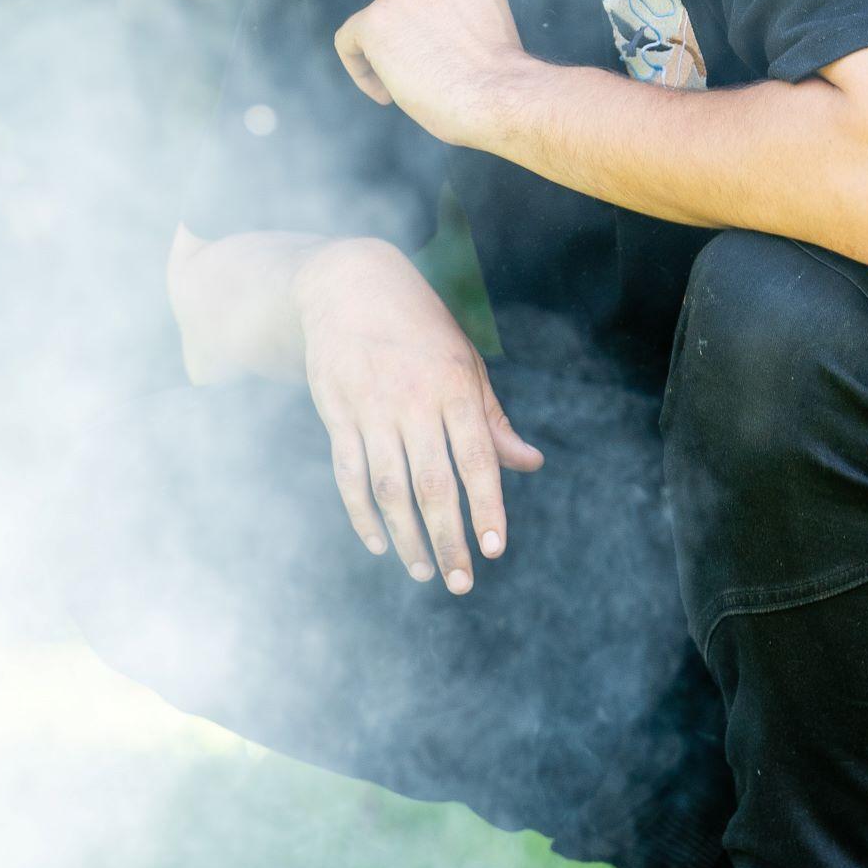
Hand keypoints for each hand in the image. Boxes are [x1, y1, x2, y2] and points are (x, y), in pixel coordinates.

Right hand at [292, 237, 543, 592]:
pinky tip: (379, 543)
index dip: (485, 506)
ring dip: (406, 536)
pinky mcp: (336, 413)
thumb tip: (532, 464)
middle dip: (448, 539)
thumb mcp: (465, 365)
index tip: (494, 549)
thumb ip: (493, 421)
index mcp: (454, 388)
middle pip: (432, 484)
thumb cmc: (420, 329)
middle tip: (461, 582)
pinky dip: (362, 514)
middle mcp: (413, 401)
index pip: (475, 459)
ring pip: (389, 487)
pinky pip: (349, 474)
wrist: (350, 285)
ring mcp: (370, 408)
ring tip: (424, 571)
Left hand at [333, 0, 528, 147]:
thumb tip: (423, 24)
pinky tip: (386, 93)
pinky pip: (348, 41)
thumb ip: (459, 3)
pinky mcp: (375, 19)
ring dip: (389, 54)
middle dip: (410, 35)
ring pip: (378, 21)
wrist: (501, 98)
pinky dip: (361, 70)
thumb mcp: (491, 16)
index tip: (444, 49)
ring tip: (414, 86)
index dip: (433, 19)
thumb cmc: (504, 75)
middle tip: (429, 72)